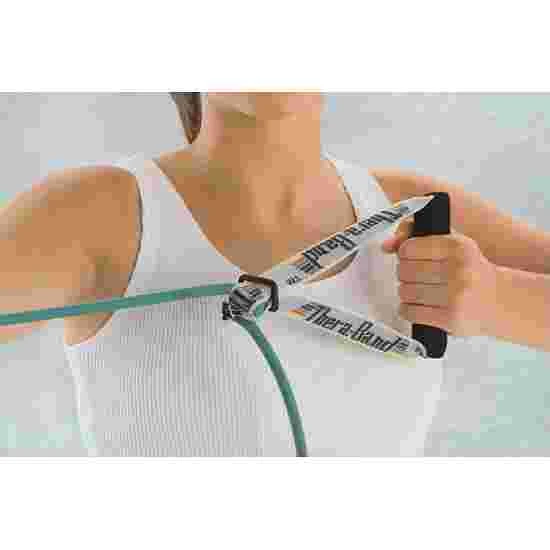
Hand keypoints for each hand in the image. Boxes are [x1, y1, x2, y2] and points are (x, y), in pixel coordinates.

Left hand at [381, 218, 498, 337]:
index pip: (408, 248)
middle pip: (404, 270)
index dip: (404, 254)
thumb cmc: (471, 271)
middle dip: (404, 275)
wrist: (501, 300)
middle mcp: (458, 269)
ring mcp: (454, 295)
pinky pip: (410, 312)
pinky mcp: (450, 318)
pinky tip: (417, 306)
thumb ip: (418, 240)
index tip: (411, 258)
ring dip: (406, 292)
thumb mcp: (453, 246)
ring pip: (405, 291)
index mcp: (458, 246)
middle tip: (415, 277)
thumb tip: (386, 246)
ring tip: (419, 292)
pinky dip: (407, 309)